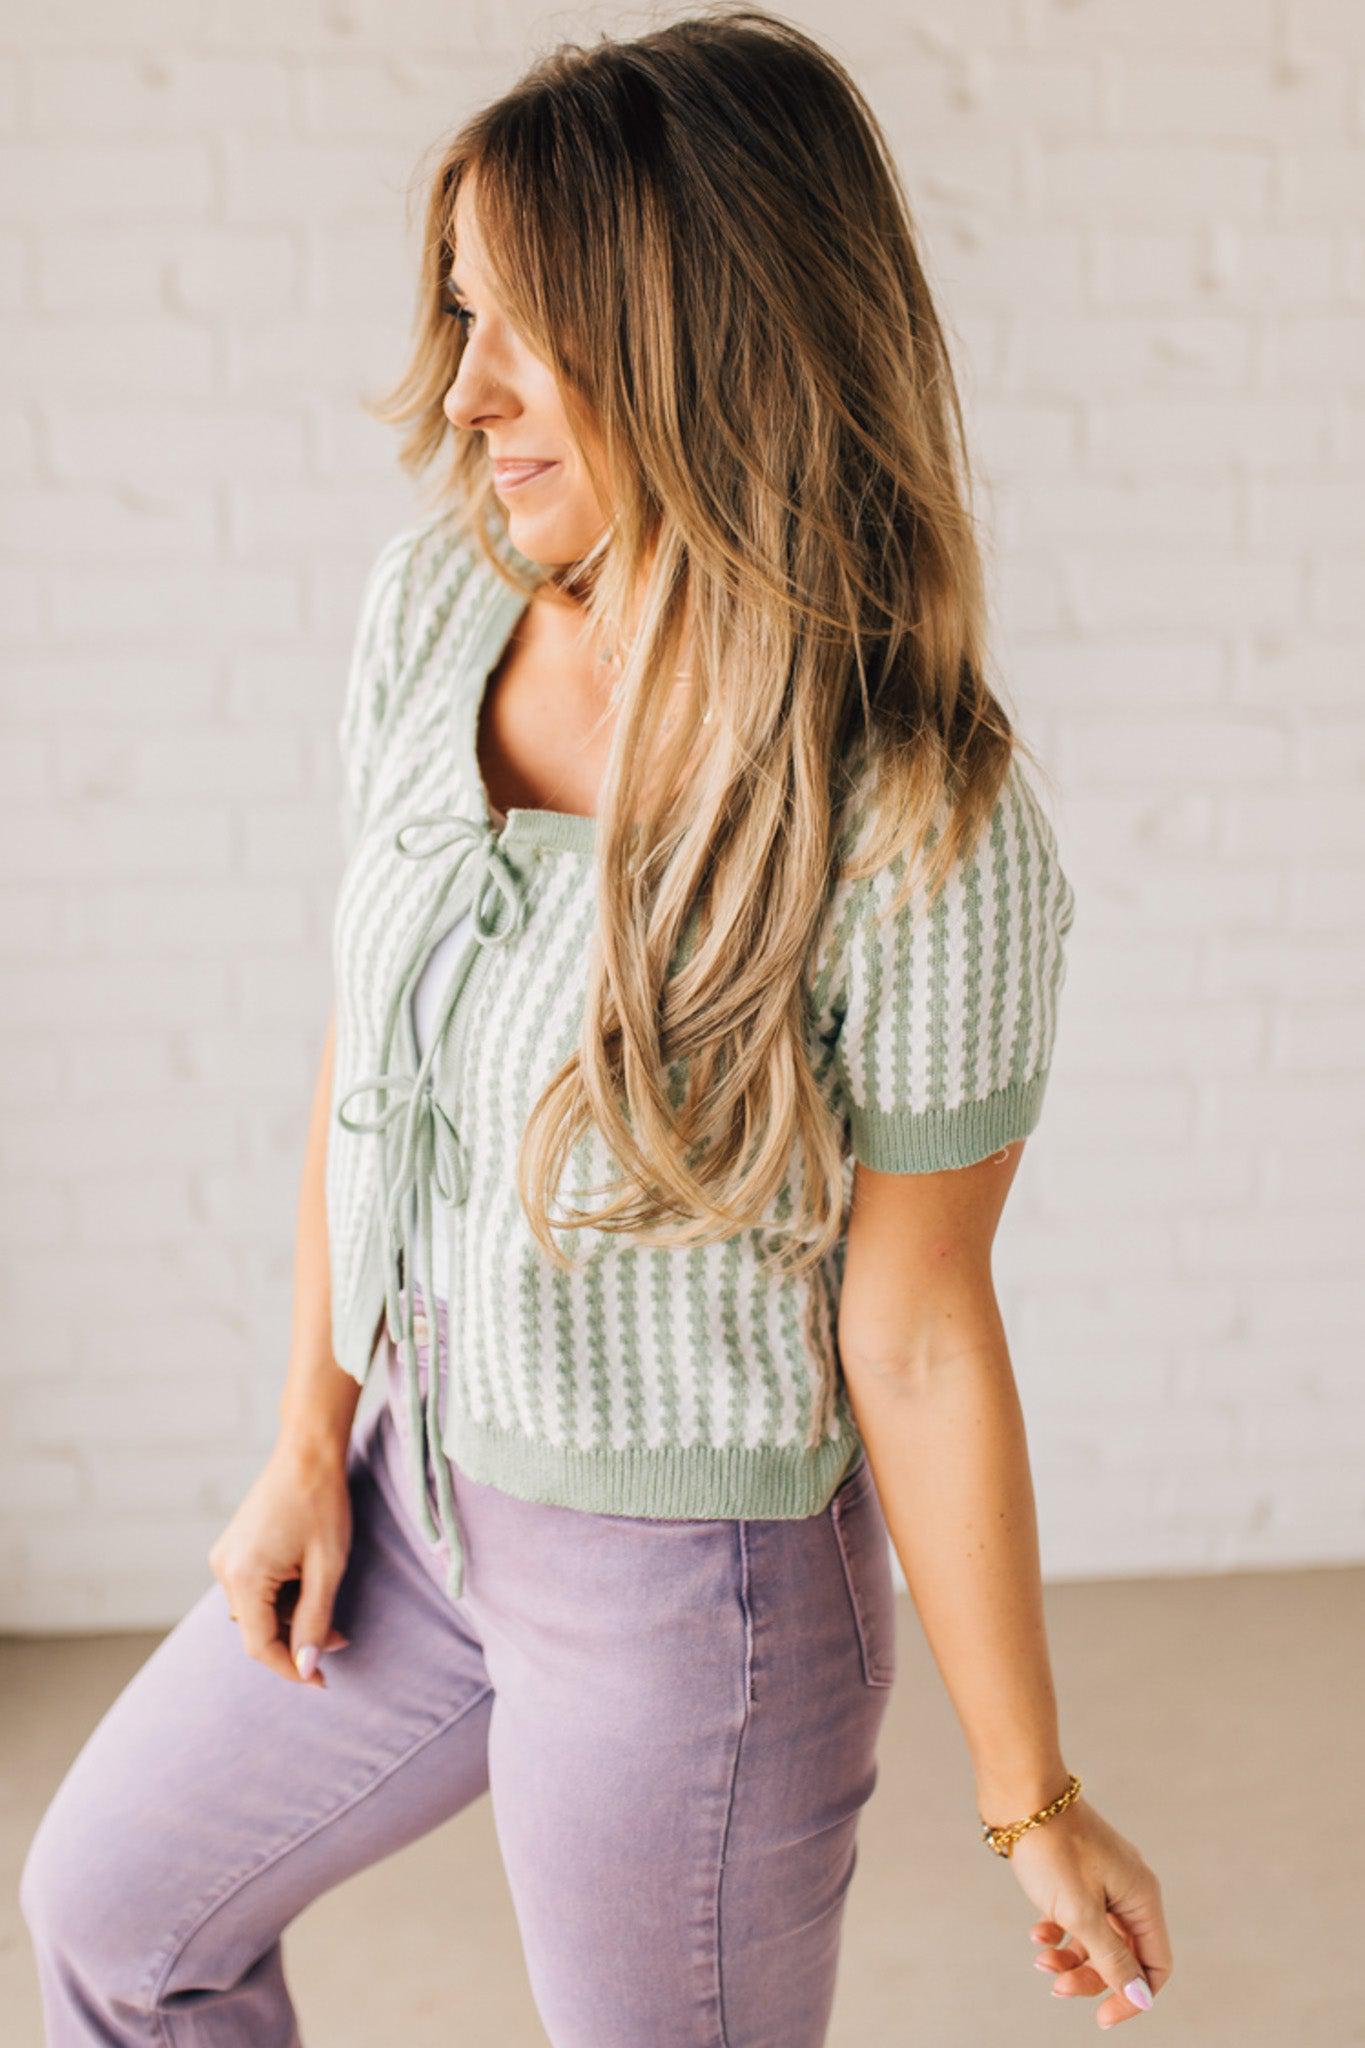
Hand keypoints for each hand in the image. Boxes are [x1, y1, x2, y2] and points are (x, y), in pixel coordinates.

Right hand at [207, 1436, 353, 1687]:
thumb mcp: (327, 1567)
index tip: (322, 1681)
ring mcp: (225, 1557)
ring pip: (256, 1610)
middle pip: (258, 1629)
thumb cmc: (322, 1503)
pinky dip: (280, 1596)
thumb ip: (315, 1620)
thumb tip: (306, 1666)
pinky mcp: (233, 1548)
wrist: (307, 1452)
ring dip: (290, 1616)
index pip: (260, 1645)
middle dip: (298, 1638)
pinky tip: (307, 1582)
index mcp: (244, 1576)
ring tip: (328, 1604)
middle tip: (342, 1636)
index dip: (291, 1668)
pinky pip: (254, 1588)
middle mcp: (225, 1569)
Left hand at [1009, 1793, 1171, 2027]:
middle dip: (1091, 1978)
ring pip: (1097, 1940)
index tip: (1102, 2017)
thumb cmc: (1053, 1849)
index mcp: (1141, 1897)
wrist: (1020, 1795)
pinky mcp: (1078, 1875)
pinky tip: (1037, 1933)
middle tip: (1056, 1987)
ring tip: (1040, 1959)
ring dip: (1071, 1958)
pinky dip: (1059, 1932)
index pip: (1155, 1965)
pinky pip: (1077, 1918)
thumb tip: (1142, 1999)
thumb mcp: (1081, 1913)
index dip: (1133, 1996)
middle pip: (1123, 1956)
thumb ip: (1111, 1959)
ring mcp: (1104, 1882)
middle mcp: (1129, 1890)